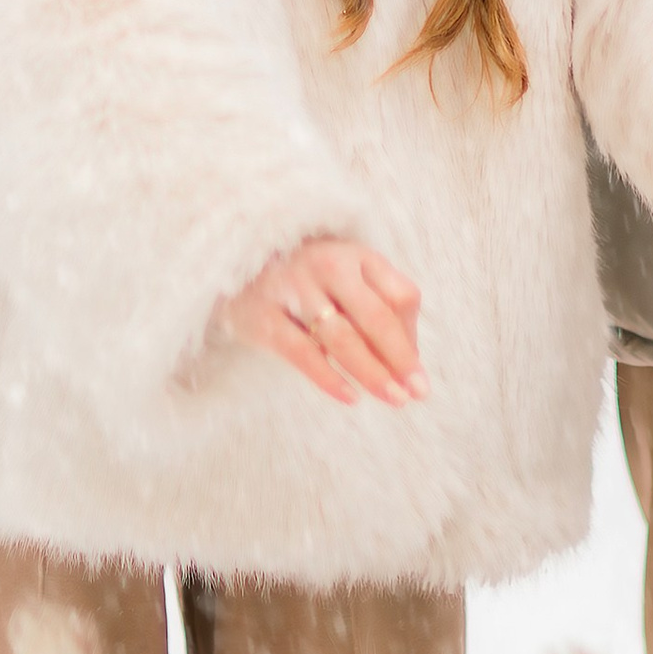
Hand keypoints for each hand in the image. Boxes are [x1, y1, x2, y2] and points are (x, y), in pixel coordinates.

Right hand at [216, 239, 425, 407]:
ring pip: (342, 337)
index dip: (412, 337)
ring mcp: (293, 287)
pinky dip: (328, 377)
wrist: (234, 268)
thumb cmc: (306, 281)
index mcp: (355, 255)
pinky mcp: (263, 315)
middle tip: (418, 392)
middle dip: (400, 359)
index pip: (400, 296)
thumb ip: (377, 308)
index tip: (415, 372)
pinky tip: (350, 396)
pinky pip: (302, 352)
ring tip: (393, 398)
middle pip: (375, 317)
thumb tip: (410, 360)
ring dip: (372, 372)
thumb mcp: (346, 279)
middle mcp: (327, 265)